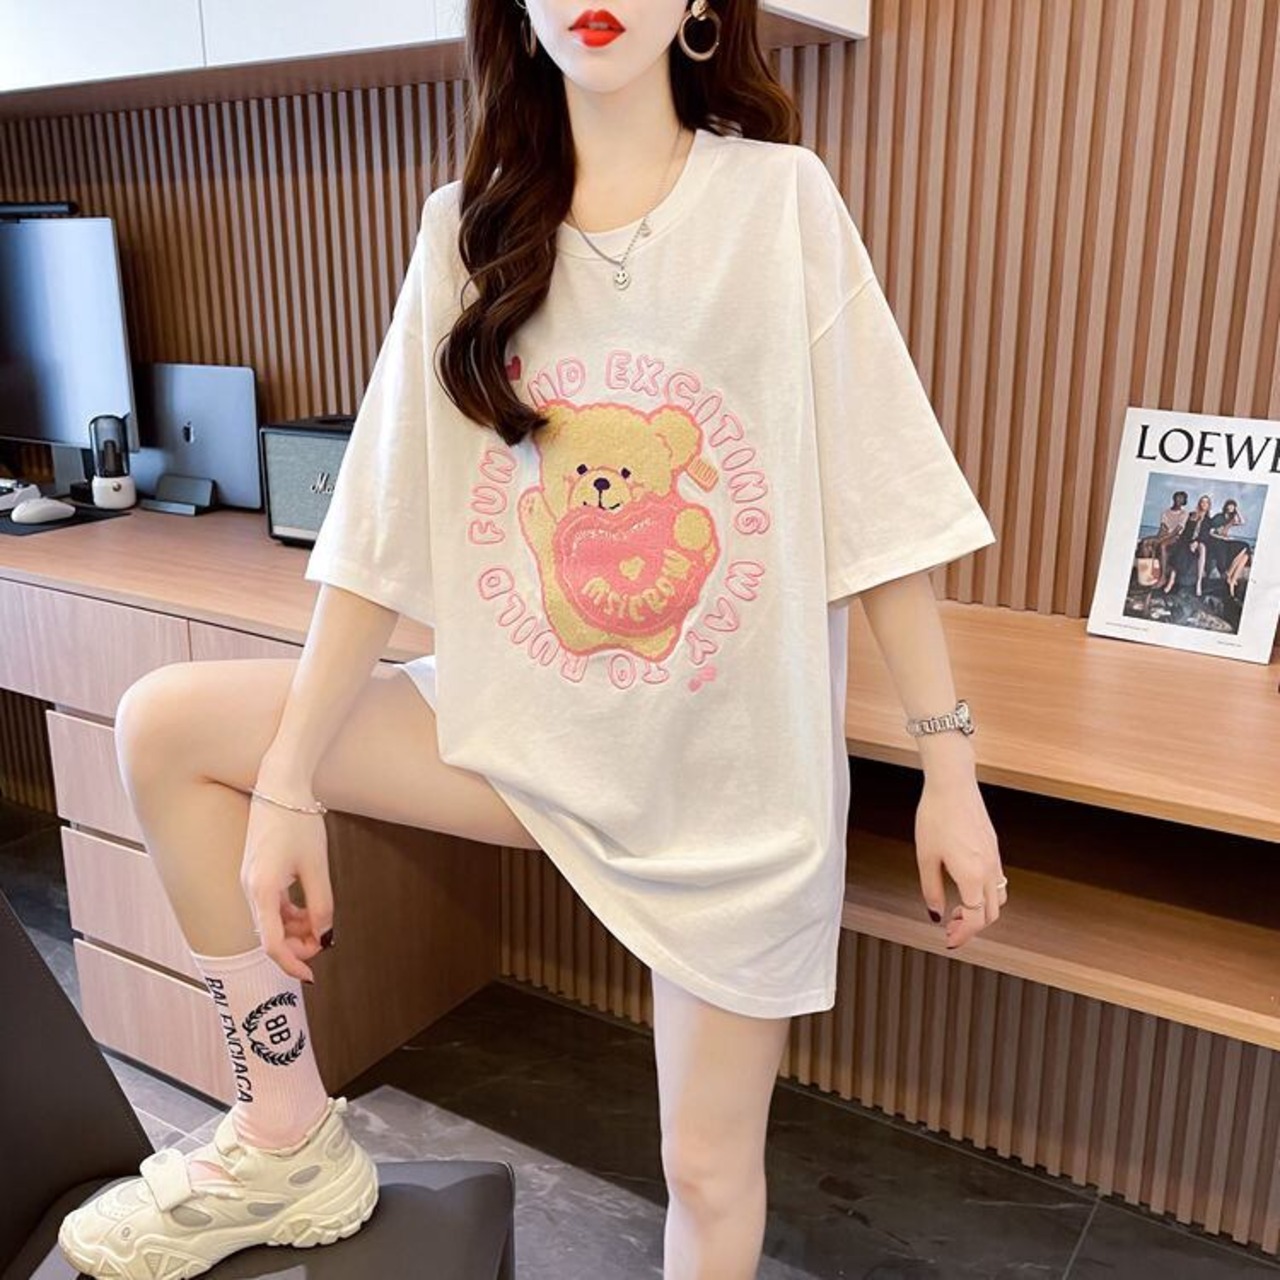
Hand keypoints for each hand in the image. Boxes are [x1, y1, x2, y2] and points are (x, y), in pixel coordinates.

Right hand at [239, 792, 334, 982]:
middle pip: (270, 934)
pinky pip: (269, 904)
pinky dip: (288, 913)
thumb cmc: (298, 821)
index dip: (292, 964)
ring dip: (294, 929)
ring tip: (320, 926)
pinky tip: (308, 911)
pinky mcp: (255, 872)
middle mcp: (249, 888)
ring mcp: (249, 880)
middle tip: (324, 944)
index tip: (310, 976)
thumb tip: (324, 935)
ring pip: (270, 920)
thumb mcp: (317, 866)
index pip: (272, 943)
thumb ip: (321, 904)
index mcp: (262, 889)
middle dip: (297, 946)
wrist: (280, 785)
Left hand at [915, 775, 1005, 947]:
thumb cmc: (936, 815)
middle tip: (951, 928)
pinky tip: (965, 888)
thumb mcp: (926, 857)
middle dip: (971, 926)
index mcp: (972, 875)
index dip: (962, 934)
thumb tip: (936, 912)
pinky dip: (984, 894)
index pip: (974, 918)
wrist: (952, 785)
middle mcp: (989, 869)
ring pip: (997, 898)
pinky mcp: (994, 848)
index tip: (950, 940)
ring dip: (980, 911)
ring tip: (957, 909)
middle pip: (990, 914)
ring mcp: (995, 858)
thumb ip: (932, 889)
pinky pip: (997, 881)